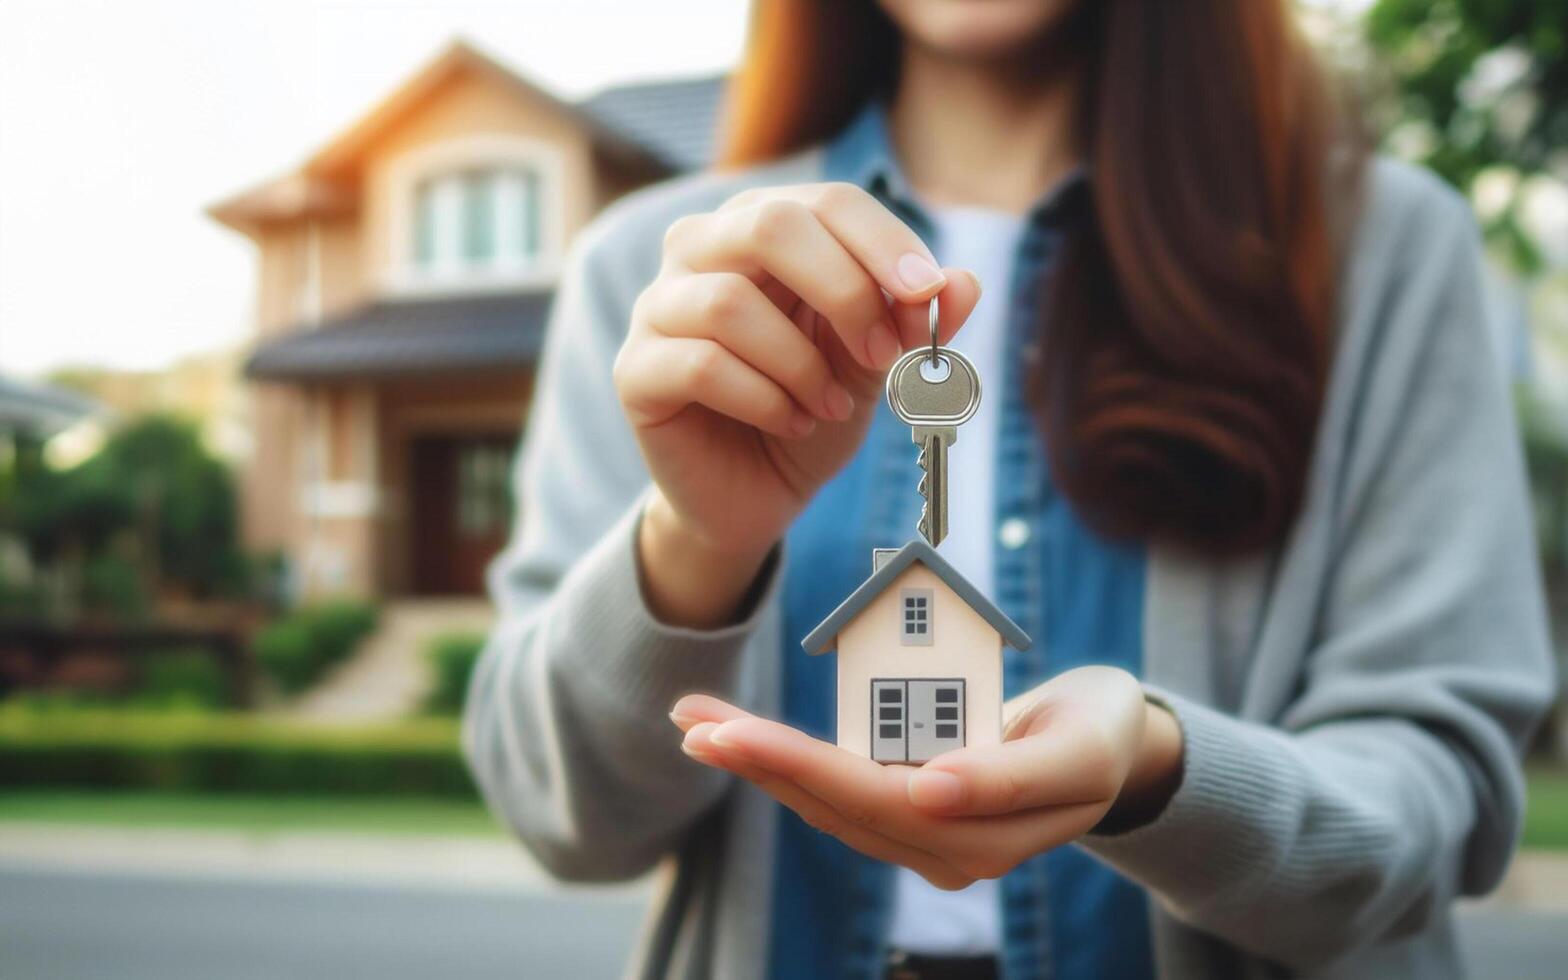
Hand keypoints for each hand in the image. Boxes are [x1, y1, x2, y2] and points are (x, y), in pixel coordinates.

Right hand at [615, 183, 980, 625]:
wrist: (753, 497)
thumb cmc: (810, 410)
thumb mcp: (876, 365)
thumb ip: (915, 321)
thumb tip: (963, 283)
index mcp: (761, 228)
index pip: (825, 202)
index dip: (883, 243)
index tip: (928, 295)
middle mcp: (700, 251)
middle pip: (768, 225)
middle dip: (843, 290)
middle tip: (884, 354)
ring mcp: (657, 307)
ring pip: (729, 302)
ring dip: (801, 363)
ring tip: (831, 405)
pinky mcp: (635, 370)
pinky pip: (700, 364)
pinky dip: (763, 399)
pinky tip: (791, 422)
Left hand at [669, 667, 1183, 889]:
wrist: (1116, 748)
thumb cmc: (1100, 737)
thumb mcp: (1079, 750)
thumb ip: (1009, 777)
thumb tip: (929, 792)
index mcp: (979, 840)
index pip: (869, 797)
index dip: (798, 765)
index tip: (736, 736)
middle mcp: (940, 850)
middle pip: (831, 803)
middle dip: (758, 762)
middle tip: (691, 723)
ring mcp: (924, 836)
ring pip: (824, 801)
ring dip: (760, 762)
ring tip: (698, 722)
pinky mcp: (913, 812)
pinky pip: (839, 788)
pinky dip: (788, 760)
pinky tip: (744, 737)